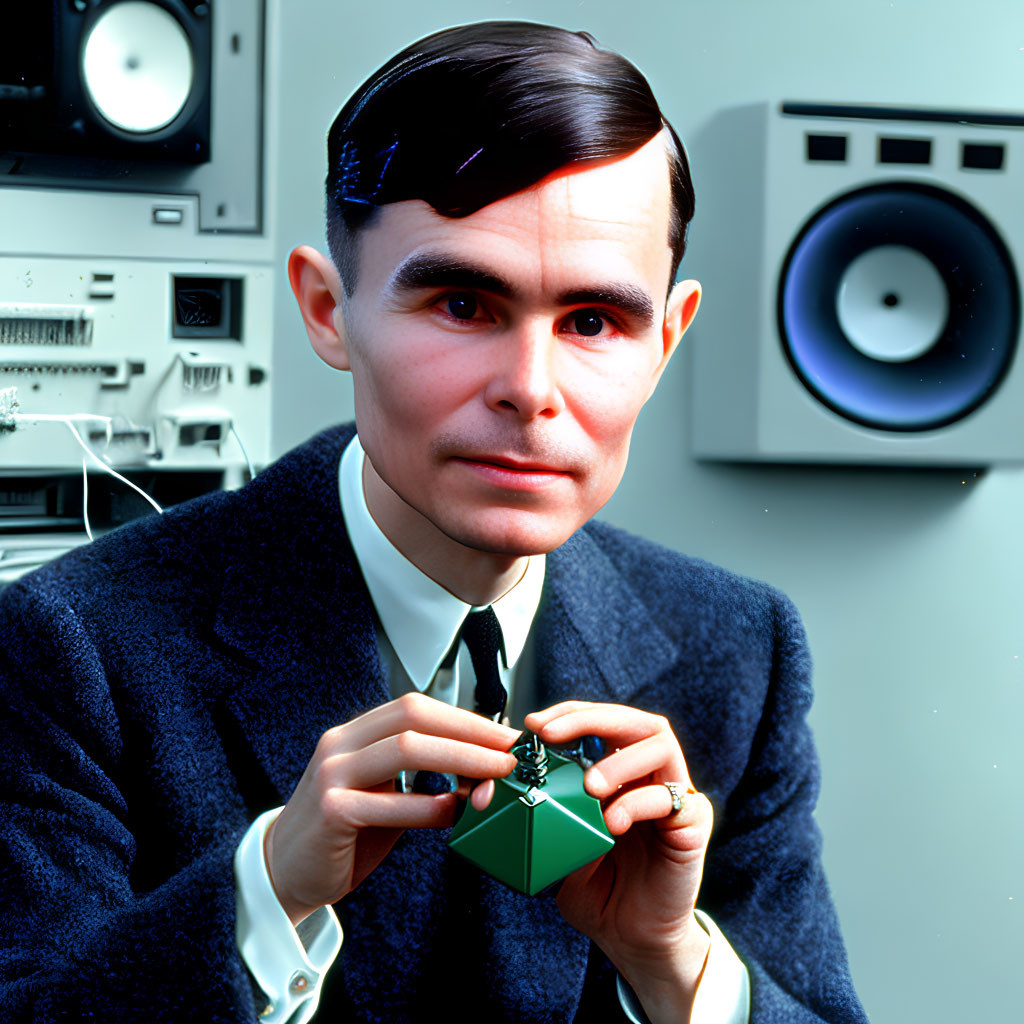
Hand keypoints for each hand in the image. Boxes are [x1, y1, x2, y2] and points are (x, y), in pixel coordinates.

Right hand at [266, 692, 518, 924]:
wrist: (285, 872)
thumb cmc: (344, 831)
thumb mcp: (382, 792)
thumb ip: (422, 777)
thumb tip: (483, 772)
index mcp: (356, 733)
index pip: (417, 707)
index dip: (465, 718)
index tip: (504, 735)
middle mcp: (341, 744)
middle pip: (415, 717)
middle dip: (470, 732)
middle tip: (509, 752)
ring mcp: (332, 775)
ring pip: (406, 749)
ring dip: (460, 760)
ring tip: (494, 777)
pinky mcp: (331, 811)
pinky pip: (390, 803)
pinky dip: (429, 807)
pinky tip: (453, 812)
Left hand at [525, 701, 712, 1022]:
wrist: (633, 940)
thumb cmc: (599, 889)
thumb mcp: (560, 841)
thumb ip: (546, 810)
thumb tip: (500, 784)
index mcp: (624, 772)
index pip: (605, 721)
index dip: (572, 714)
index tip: (535, 724)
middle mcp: (652, 776)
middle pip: (636, 721)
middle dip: (590, 719)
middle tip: (551, 734)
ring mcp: (676, 797)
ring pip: (661, 746)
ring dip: (619, 758)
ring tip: (589, 785)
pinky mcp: (693, 826)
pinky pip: (673, 798)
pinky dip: (638, 802)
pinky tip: (612, 821)